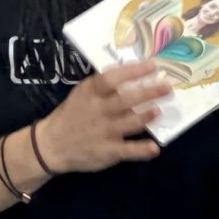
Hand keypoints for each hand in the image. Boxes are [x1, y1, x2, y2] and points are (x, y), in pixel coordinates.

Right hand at [34, 61, 170, 173]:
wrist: (51, 145)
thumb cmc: (73, 114)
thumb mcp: (82, 94)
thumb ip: (104, 86)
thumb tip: (135, 74)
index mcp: (91, 93)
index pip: (112, 78)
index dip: (133, 71)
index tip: (153, 66)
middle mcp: (98, 110)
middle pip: (125, 99)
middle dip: (148, 92)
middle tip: (167, 88)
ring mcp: (103, 132)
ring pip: (130, 123)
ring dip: (147, 117)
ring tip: (159, 111)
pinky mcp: (107, 152)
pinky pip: (127, 151)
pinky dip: (142, 150)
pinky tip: (154, 148)